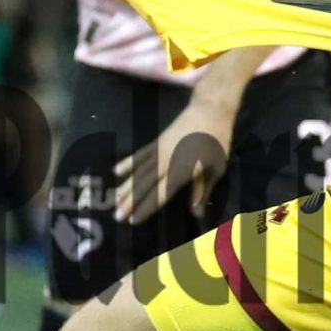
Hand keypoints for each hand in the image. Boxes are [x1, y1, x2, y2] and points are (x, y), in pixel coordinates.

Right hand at [114, 98, 231, 223]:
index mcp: (181, 171)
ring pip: (139, 172)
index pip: (160, 194)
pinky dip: (128, 163)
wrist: (209, 109)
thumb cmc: (216, 140)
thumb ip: (203, 190)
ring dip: (126, 187)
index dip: (146, 208)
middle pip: (144, 185)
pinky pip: (139, 155)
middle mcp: (166, 163)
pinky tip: (116, 171)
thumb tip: (196, 213)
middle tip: (116, 216)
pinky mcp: (157, 141)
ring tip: (114, 199)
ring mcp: (159, 151)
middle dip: (130, 202)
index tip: (133, 220)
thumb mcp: (216, 168)